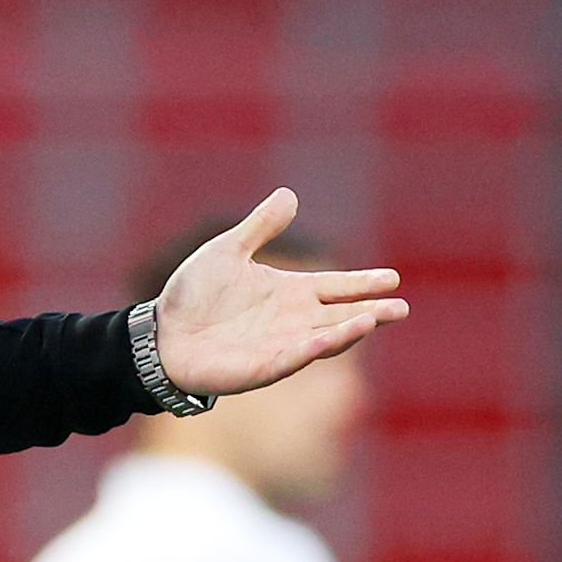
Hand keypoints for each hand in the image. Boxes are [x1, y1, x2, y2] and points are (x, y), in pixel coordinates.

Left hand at [155, 188, 407, 396]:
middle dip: (371, 311)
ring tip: (376, 318)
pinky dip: (314, 346)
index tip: (393, 278)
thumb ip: (259, 227)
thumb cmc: (194, 295)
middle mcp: (291, 320)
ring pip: (325, 337)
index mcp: (288, 291)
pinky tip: (333, 336)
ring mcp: (280, 345)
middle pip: (341, 314)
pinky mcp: (262, 367)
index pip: (334, 286)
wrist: (160, 333)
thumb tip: (289, 194)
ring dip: (351, 329)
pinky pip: (294, 356)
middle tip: (401, 307)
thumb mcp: (228, 251)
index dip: (362, 283)